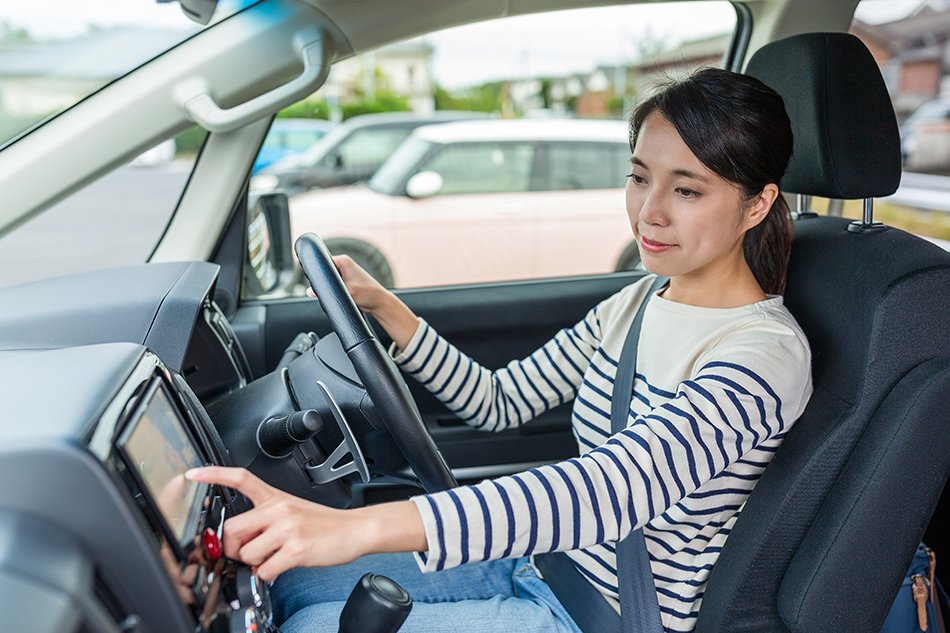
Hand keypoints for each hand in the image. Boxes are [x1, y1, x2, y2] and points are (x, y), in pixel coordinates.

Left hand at [185, 467, 425, 581]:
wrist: (354, 530)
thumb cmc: (322, 524)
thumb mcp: (292, 510)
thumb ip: (264, 519)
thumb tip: (239, 540)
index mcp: (274, 497)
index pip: (240, 478)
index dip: (213, 475)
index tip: (193, 473)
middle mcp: (278, 509)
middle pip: (232, 530)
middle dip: (234, 549)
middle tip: (248, 553)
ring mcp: (287, 528)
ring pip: (247, 554)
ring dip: (255, 564)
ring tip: (273, 558)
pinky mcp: (296, 548)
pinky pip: (265, 570)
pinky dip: (269, 574)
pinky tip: (282, 567)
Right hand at [308, 255, 389, 313]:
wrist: (379, 303)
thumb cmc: (368, 294)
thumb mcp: (346, 292)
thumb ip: (328, 291)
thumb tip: (310, 291)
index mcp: (343, 260)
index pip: (322, 261)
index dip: (318, 272)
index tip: (316, 281)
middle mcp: (344, 265)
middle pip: (325, 272)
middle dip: (323, 282)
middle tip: (329, 291)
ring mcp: (345, 274)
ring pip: (329, 281)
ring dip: (329, 288)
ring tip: (338, 294)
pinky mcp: (346, 283)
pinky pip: (335, 286)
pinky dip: (334, 292)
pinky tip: (338, 297)